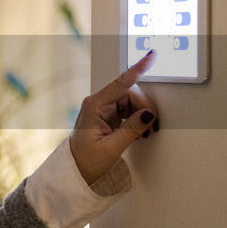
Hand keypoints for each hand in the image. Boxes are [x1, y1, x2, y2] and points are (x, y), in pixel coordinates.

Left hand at [69, 50, 159, 184]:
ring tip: (144, 133)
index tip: (151, 56)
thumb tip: (149, 114)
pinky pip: (128, 110)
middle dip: (143, 108)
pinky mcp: (107, 116)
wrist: (75, 171)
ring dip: (141, 115)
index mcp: (94, 106)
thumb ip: (132, 129)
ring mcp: (102, 109)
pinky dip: (136, 119)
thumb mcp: (111, 148)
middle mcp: (97, 103)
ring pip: (131, 102)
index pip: (121, 84)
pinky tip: (139, 132)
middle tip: (150, 126)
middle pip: (130, 94)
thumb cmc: (86, 161)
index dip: (138, 69)